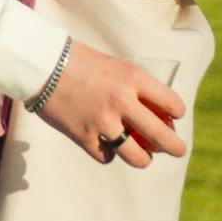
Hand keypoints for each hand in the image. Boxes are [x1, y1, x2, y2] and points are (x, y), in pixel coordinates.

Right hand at [33, 40, 184, 167]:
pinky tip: (107, 147)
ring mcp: (103, 122)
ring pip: (137, 156)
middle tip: (178, 150)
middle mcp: (122, 101)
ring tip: (144, 158)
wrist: (42, 65)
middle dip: (175, 147)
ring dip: (144, 159)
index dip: (177, 113)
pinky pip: (107, 157)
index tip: (175, 117)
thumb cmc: (80, 61)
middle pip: (160, 135)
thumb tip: (156, 110)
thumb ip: (134, 87)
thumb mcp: (115, 66)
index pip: (171, 102)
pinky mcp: (84, 137)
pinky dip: (109, 154)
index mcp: (133, 78)